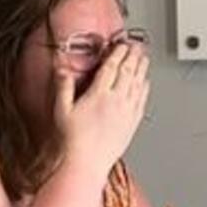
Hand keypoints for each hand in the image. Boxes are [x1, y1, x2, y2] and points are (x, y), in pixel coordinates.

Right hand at [55, 43, 149, 175]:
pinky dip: (145, 87)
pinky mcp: (132, 123)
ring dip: (142, 68)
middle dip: (133, 56)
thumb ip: (63, 85)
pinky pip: (142, 100)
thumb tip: (60, 66)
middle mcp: (116, 101)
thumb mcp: (61, 110)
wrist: (87, 162)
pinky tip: (146, 82)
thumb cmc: (73, 140)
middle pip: (128, 72)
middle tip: (136, 44)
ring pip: (138, 84)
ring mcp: (126, 112)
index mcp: (98, 95)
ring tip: (144, 57)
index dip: (117, 53)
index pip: (111, 67)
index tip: (120, 44)